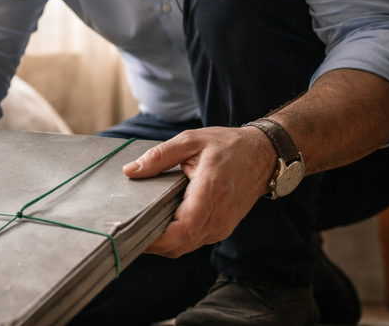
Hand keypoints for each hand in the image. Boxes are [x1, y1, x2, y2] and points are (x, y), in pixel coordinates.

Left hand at [122, 126, 275, 257]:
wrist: (263, 154)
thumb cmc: (227, 145)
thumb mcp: (190, 141)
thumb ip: (159, 157)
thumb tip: (130, 171)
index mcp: (211, 192)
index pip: (182, 230)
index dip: (157, 240)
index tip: (133, 232)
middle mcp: (219, 215)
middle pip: (180, 245)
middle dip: (152, 244)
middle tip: (126, 232)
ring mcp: (223, 225)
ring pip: (186, 247)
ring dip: (163, 243)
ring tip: (139, 228)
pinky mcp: (223, 228)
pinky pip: (194, 241)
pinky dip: (175, 239)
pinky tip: (160, 225)